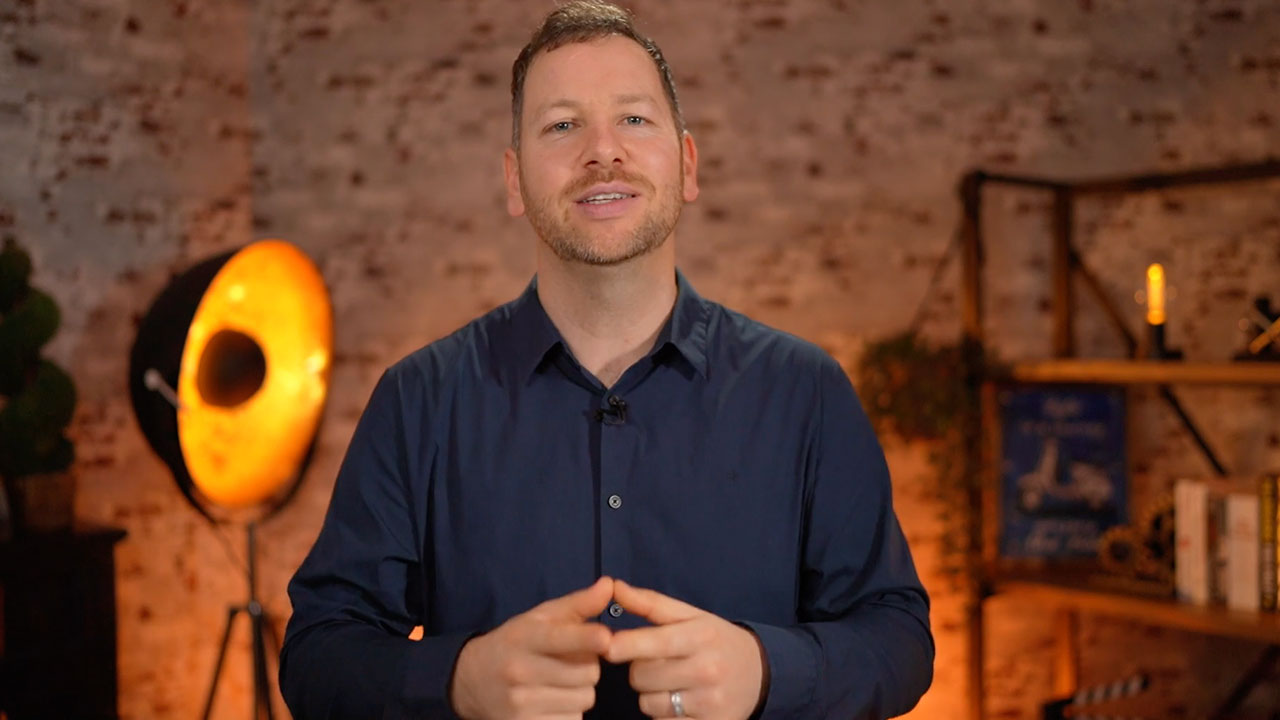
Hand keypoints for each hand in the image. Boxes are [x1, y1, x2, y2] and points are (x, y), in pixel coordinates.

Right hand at [450, 576, 614, 719]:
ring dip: (582, 690)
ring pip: (585, 698)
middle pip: (587, 672)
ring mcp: (521, 703)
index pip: (559, 638)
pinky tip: (553, 701)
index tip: (605, 638)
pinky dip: (571, 712)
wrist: (471, 681)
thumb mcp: (540, 618)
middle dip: (589, 665)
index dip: (585, 638)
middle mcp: (520, 670)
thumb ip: (578, 603)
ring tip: (561, 681)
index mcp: (524, 637)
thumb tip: (609, 585)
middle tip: (571, 661)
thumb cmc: (515, 643)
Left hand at [605, 579, 766, 719]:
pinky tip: (680, 703)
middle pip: (642, 676)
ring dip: (650, 694)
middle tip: (658, 663)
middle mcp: (707, 669)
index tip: (606, 646)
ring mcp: (709, 702)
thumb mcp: (690, 616)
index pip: (656, 642)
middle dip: (640, 669)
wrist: (759, 674)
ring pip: (648, 702)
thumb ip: (650, 603)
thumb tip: (613, 586)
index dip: (627, 645)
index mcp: (701, 636)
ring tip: (671, 683)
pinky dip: (664, 715)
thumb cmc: (715, 640)